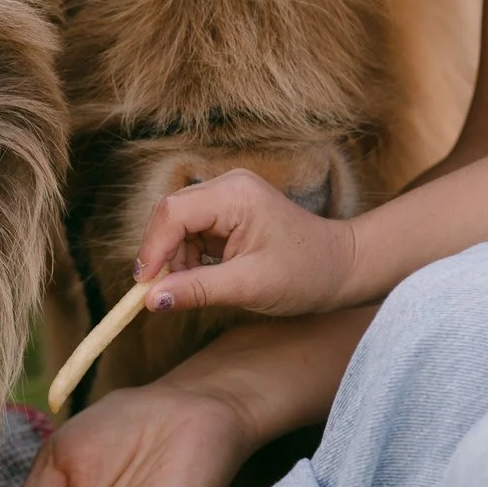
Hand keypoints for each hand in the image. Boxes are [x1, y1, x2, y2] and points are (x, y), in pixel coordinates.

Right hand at [133, 169, 360, 318]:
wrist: (343, 268)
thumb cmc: (306, 274)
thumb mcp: (248, 287)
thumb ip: (196, 290)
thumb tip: (150, 301)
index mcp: (234, 195)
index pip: (173, 212)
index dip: (153, 250)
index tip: (145, 288)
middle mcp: (228, 185)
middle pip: (171, 215)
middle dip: (163, 256)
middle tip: (164, 294)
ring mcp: (228, 196)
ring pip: (178, 225)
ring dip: (176, 259)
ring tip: (192, 289)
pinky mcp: (229, 211)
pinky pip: (193, 231)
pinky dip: (190, 257)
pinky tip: (204, 278)